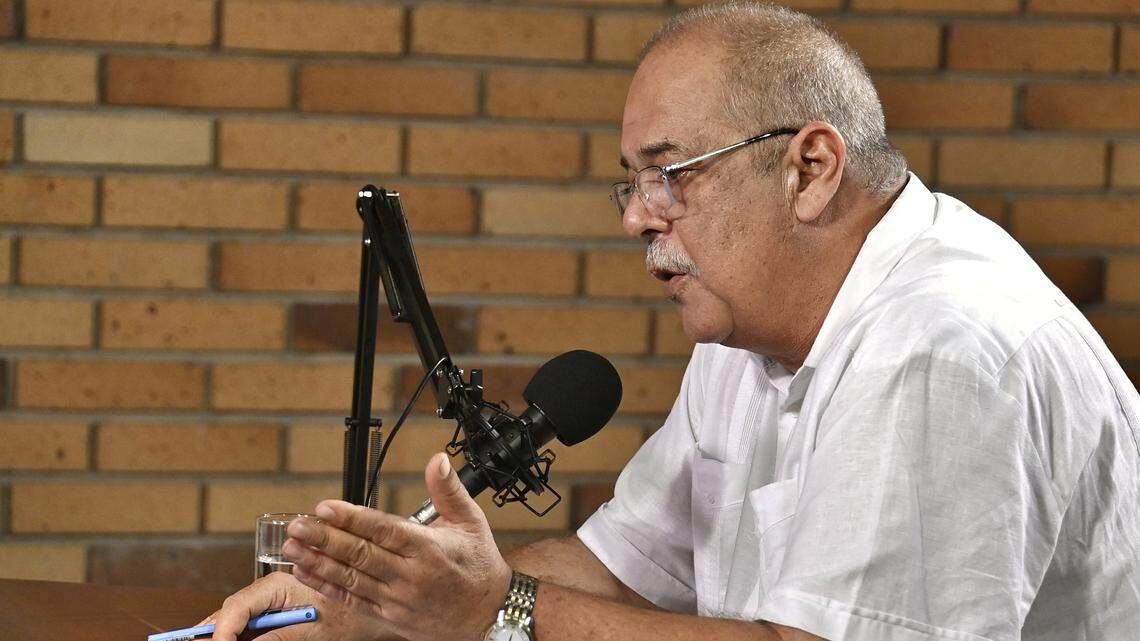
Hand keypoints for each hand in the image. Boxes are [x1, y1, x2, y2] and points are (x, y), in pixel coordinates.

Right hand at [205, 571, 400, 640]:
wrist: (378, 610)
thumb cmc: (353, 616)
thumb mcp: (314, 632)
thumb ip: (278, 637)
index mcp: (279, 586)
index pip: (238, 607)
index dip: (221, 631)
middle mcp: (271, 591)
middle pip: (231, 612)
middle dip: (213, 632)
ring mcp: (273, 604)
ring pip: (238, 619)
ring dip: (225, 633)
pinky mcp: (277, 615)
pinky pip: (251, 625)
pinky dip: (239, 635)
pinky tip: (231, 640)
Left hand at [281, 452, 513, 640]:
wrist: (489, 614)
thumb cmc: (479, 565)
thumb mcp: (471, 521)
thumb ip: (448, 490)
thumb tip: (438, 460)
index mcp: (428, 548)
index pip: (382, 530)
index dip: (351, 519)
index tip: (324, 507)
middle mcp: (410, 575)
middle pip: (360, 555)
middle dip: (325, 539)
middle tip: (297, 525)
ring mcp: (398, 599)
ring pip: (351, 579)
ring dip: (318, 563)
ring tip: (292, 548)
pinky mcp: (390, 617)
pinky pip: (352, 601)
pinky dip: (327, 587)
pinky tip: (307, 573)